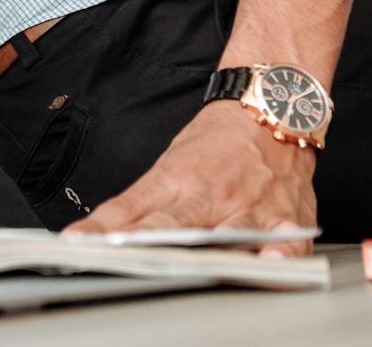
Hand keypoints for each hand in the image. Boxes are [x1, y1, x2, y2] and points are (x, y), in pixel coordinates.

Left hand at [63, 102, 317, 255]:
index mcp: (176, 178)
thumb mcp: (170, 165)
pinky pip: (291, 239)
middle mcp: (211, 194)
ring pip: (230, 232)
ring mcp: (250, 205)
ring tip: (199, 263)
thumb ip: (140, 203)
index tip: (80, 240)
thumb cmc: (216, 141)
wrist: (269, 108)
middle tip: (125, 251)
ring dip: (211, 248)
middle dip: (149, 238)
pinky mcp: (288, 215)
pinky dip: (285, 251)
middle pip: (176, 222)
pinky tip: (276, 259)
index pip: (132, 206)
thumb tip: (99, 232)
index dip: (106, 225)